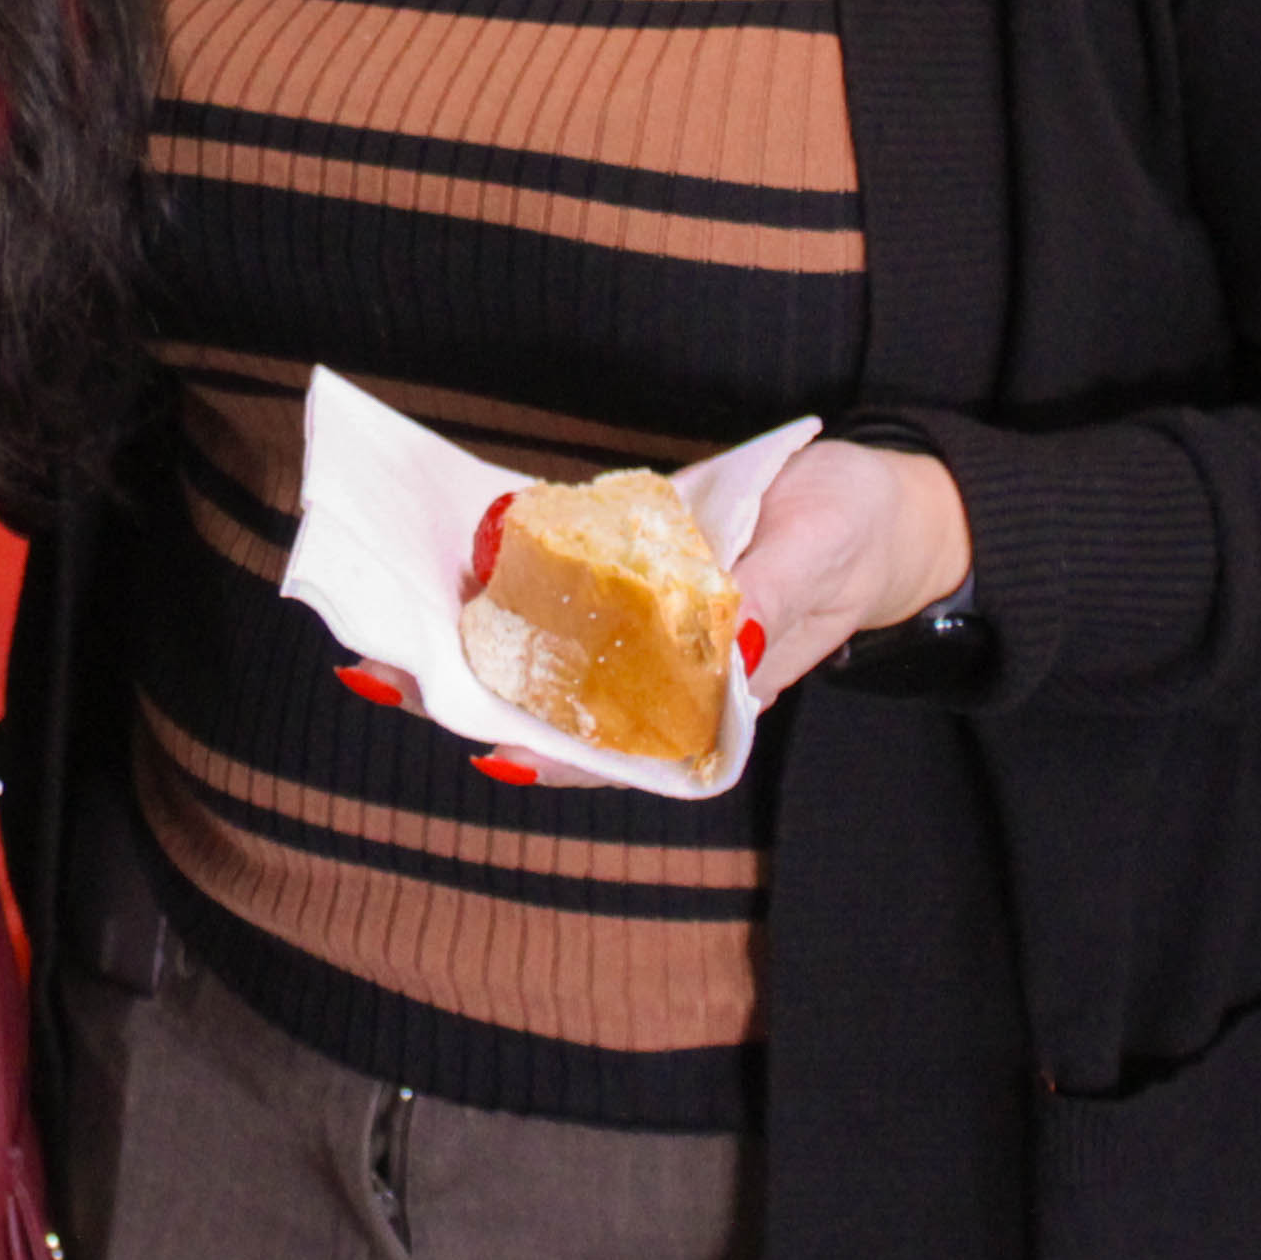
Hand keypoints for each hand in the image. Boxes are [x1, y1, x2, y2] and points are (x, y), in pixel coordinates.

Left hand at [334, 440, 973, 778]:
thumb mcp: (818, 557)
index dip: (548, 754)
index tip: (485, 747)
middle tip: (384, 674)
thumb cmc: (854, 538)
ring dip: (466, 644)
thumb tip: (722, 636)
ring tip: (383, 631)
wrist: (877, 505)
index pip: (616, 748)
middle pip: (555, 706)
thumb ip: (770, 600)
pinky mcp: (628, 575)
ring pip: (542, 654)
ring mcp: (640, 630)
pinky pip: (557, 588)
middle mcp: (663, 678)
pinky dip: (503, 579)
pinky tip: (445, 565)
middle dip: (471, 696)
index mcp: (710, 700)